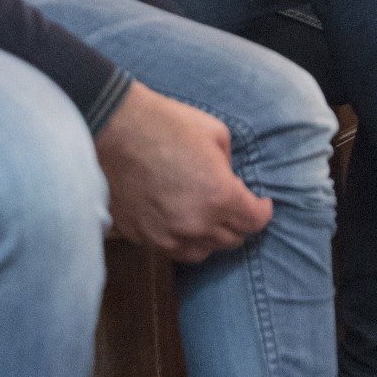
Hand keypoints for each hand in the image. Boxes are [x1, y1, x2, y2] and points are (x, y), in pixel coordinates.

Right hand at [94, 81, 272, 262]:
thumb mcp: (217, 134)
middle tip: (236, 208)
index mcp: (220, 197)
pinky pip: (171, 250)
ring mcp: (166, 234)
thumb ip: (230, 166)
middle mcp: (196, 224)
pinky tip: (181, 222)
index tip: (261, 203)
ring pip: (203, 252)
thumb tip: (231, 180)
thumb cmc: (165, 124)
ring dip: (211, 237)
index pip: (255, 222)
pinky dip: (182, 240)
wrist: (113, 127)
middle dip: (239, 223)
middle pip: (232, 240)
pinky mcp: (141, 235)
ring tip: (209, 219)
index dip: (262, 211)